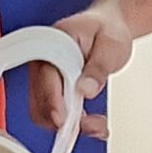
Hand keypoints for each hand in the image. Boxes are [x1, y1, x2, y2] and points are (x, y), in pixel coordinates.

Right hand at [30, 2, 132, 144]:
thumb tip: (85, 89)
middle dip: (65, 120)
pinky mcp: (53, 91)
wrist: (108, 26)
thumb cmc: (106, 29)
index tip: (63, 120)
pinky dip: (73, 125)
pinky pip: (55, 115)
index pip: (45, 78)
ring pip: (46, 114)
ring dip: (71, 126)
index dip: (53, 103)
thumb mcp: (111, 45)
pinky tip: (93, 123)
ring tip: (97, 124)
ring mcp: (45, 80)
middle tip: (93, 124)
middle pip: (40, 103)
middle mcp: (42, 64)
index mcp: (51, 44)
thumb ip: (98, 67)